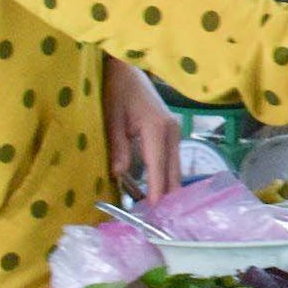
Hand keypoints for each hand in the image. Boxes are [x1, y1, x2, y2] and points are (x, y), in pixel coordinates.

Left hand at [103, 58, 181, 200]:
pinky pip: (171, 159)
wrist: (128, 68)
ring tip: (159, 210)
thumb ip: (119, 147)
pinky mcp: (171, 132)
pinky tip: (159, 190)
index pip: (158, 167)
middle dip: (167, 195)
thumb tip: (121, 174)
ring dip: (167, 187)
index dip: (156, 190)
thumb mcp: (112, 119)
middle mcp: (172, 132)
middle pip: (173, 171)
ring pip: (175, 167)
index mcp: (156, 128)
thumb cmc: (117, 90)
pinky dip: (166, 176)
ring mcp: (175, 132)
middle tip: (158, 220)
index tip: (155, 211)